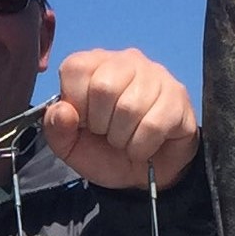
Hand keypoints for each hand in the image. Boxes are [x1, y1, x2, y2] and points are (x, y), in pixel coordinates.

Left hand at [43, 48, 196, 189]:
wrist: (144, 174)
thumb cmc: (105, 151)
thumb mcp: (70, 146)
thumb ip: (56, 128)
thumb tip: (63, 110)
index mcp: (93, 64)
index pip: (75, 68)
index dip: (76, 105)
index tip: (85, 122)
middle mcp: (126, 61)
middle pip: (104, 87)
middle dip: (101, 124)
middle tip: (108, 133)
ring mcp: (156, 75)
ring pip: (130, 107)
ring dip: (122, 138)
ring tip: (126, 140)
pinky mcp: (178, 96)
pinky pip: (154, 124)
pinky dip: (142, 146)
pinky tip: (144, 146)